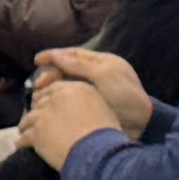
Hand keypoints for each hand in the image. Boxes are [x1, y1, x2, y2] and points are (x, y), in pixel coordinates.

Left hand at [19, 86, 116, 173]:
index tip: (47, 103)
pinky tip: (20, 145)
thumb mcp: (102, 108)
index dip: (49, 97)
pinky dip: (21, 141)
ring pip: (29, 118)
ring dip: (26, 125)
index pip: (55, 88)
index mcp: (75, 89)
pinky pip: (24, 137)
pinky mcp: (35, 133)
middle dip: (37, 110)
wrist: (97, 152)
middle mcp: (56, 98)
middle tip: (36, 118)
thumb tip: (80, 109)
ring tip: (24, 131)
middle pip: (40, 102)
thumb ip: (86, 103)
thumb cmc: (105, 133)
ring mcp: (43, 115)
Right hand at [36, 45, 152, 136]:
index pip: (74, 54)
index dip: (54, 56)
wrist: (141, 125)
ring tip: (39, 99)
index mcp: (102, 63)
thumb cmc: (126, 97)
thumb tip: (57, 56)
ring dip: (52, 90)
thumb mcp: (104, 76)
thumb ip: (81, 65)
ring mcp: (93, 91)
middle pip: (67, 70)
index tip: (37, 60)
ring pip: (67, 86)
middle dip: (50, 76)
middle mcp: (96, 75)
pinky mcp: (91, 107)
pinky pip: (70, 101)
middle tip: (38, 87)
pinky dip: (58, 102)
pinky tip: (49, 109)